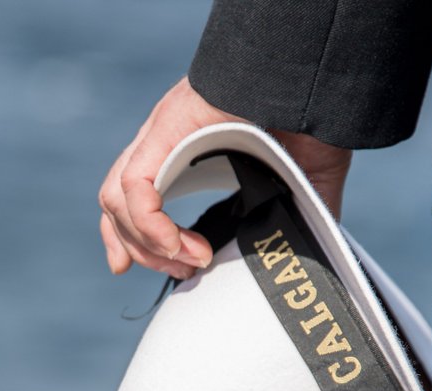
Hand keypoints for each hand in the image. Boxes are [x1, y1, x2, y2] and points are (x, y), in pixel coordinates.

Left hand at [98, 77, 351, 279]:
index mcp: (181, 149)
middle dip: (143, 250)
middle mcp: (162, 141)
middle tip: (183, 273)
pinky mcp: (164, 128)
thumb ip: (297, 217)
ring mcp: (159, 133)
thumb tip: (314, 256)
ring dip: (148, 244)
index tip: (143, 266)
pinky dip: (151, 225)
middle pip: (117, 204)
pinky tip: (179, 247)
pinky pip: (135, 187)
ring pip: (118, 199)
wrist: (310, 76)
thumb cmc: (309, 115)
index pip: (131, 197)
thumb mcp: (302, 180)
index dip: (130, 236)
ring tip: (189, 262)